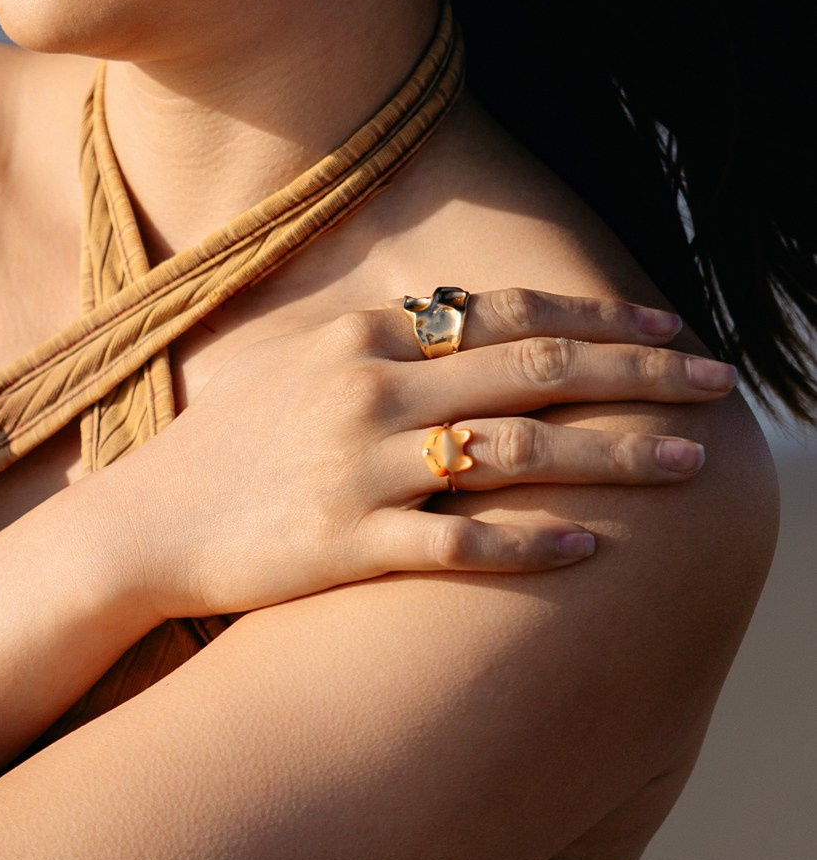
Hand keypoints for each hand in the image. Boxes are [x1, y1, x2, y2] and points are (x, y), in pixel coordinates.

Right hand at [116, 288, 735, 618]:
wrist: (144, 523)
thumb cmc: (232, 446)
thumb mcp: (306, 367)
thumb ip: (390, 345)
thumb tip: (472, 325)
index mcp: (364, 339)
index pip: (504, 312)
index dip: (597, 315)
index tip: (668, 325)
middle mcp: (370, 389)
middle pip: (534, 370)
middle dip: (638, 370)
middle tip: (714, 379)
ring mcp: (360, 466)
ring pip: (516, 451)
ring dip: (614, 455)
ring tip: (688, 461)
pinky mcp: (347, 542)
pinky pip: (459, 543)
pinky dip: (531, 543)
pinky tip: (592, 547)